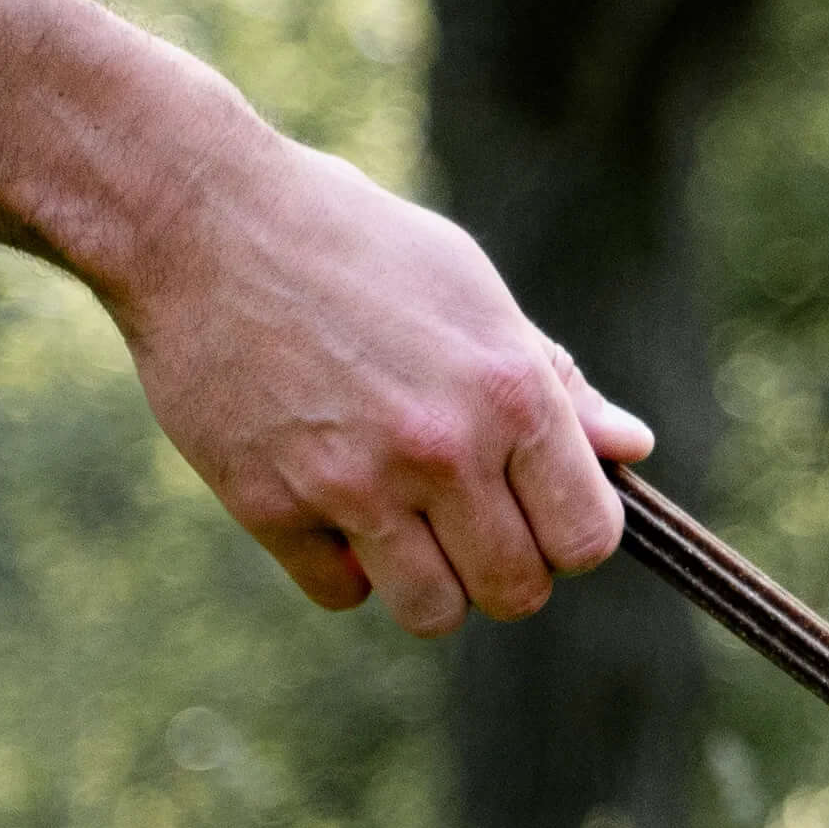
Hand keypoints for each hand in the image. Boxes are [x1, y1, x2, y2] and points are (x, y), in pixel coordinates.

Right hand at [107, 116, 651, 637]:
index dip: (568, 536)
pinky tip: (327, 504)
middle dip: (501, 569)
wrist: (196, 214)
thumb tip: (632, 450)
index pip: (588, 539)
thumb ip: (555, 383)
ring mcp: (354, 484)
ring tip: (402, 524)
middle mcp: (442, 450)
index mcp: (510, 394)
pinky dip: (340, 567)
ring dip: (427, 583)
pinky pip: (340, 594)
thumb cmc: (351, 243)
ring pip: (434, 613)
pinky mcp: (271, 505)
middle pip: (517, 593)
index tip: (535, 510)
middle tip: (465, 520)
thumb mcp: (472, 290)